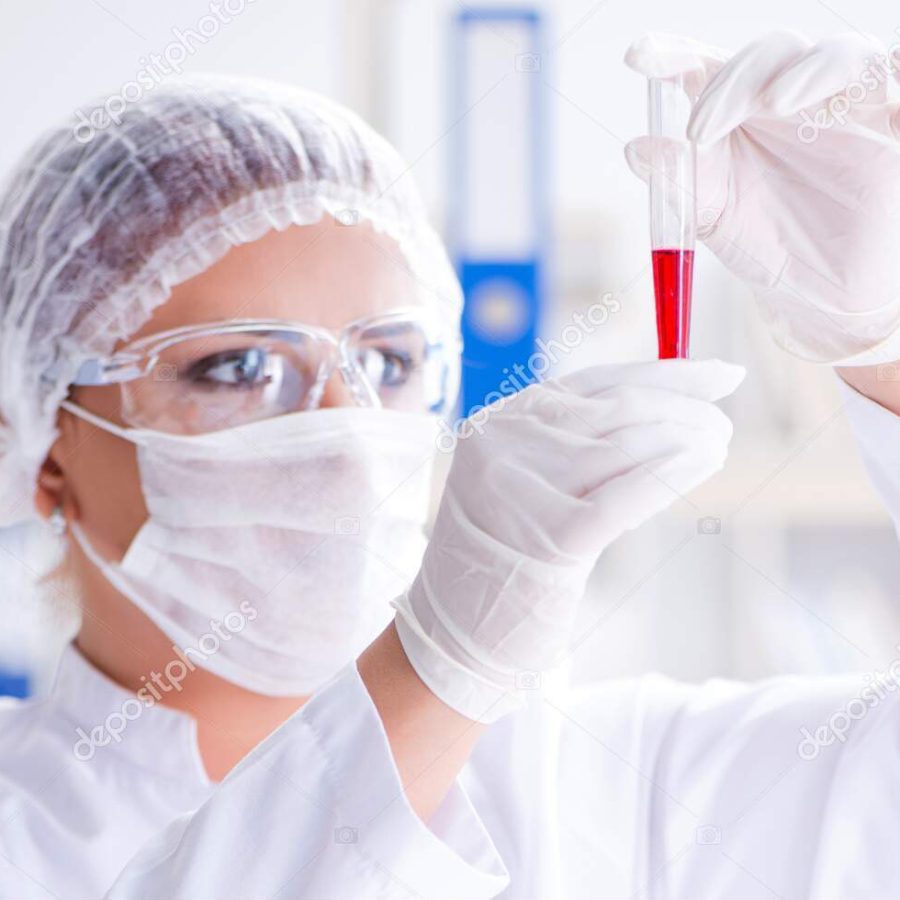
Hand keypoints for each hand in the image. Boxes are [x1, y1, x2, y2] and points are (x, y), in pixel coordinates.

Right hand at [394, 359, 744, 721]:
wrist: (454, 635)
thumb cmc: (502, 560)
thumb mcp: (527, 483)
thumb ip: (579, 444)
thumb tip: (669, 405)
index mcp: (499, 422)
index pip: (596, 381)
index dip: (666, 373)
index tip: (719, 375)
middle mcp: (503, 442)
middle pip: (617, 408)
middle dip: (684, 408)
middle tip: (722, 422)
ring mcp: (520, 486)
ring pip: (627, 445)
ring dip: (687, 438)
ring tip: (718, 443)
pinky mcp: (548, 536)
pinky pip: (626, 496)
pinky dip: (672, 475)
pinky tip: (703, 461)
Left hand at [625, 32, 899, 364]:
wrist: (822, 296)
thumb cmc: (768, 246)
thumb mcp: (716, 218)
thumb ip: (680, 183)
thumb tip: (636, 149)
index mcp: (740, 114)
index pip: (708, 66)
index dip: (674, 53)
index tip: (638, 57)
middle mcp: (794, 98)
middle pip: (770, 54)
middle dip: (733, 82)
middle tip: (699, 131)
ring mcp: (848, 108)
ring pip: (839, 57)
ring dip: (808, 71)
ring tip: (776, 103)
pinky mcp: (895, 125)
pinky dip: (895, 78)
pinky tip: (882, 86)